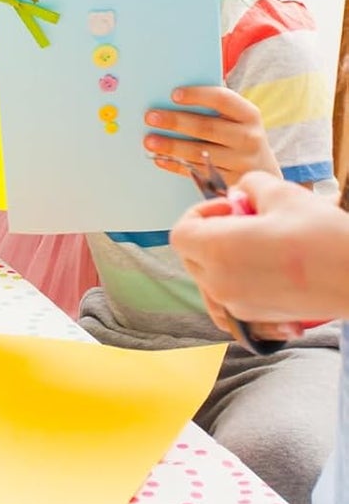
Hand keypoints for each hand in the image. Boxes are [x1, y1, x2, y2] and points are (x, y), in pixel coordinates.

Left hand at [143, 84, 278, 186]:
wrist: (263, 171)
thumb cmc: (237, 135)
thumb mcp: (235, 118)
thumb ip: (212, 105)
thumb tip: (172, 95)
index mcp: (248, 114)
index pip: (223, 99)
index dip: (198, 95)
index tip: (173, 94)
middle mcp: (249, 138)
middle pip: (207, 127)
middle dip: (176, 121)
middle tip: (150, 117)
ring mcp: (242, 162)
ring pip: (201, 153)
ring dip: (171, 146)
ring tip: (149, 141)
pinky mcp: (232, 182)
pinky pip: (199, 173)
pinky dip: (177, 166)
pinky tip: (159, 160)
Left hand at [170, 171, 348, 330]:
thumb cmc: (324, 237)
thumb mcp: (283, 194)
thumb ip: (250, 186)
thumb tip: (238, 192)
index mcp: (217, 252)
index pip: (179, 233)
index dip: (199, 213)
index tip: (230, 206)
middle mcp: (220, 283)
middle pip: (190, 255)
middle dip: (208, 233)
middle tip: (245, 220)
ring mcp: (239, 305)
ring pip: (208, 278)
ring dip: (220, 257)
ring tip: (256, 242)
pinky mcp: (259, 317)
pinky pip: (228, 300)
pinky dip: (235, 281)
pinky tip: (261, 266)